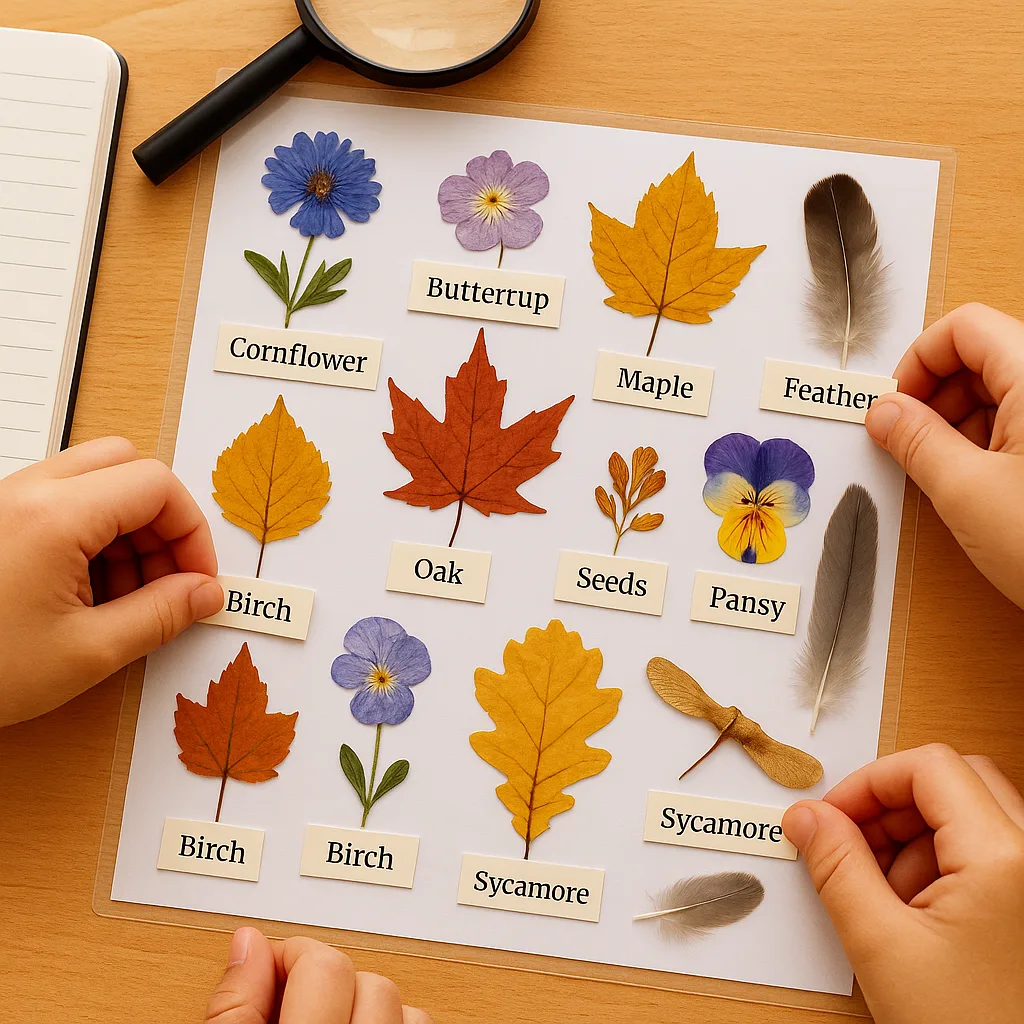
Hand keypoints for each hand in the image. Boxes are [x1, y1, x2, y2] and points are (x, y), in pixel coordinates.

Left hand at [0, 437, 221, 726]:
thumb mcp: (87, 653)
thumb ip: (160, 615)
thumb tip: (204, 594)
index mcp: (53, 516)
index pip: (156, 486)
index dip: (192, 531)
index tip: (197, 577)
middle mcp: (26, 493)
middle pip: (127, 466)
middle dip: (162, 520)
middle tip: (168, 577)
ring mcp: (6, 502)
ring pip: (96, 481)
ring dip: (129, 529)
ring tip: (126, 596)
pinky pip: (63, 502)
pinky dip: (93, 536)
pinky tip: (89, 593)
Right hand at [205, 929, 431, 1022]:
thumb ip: (233, 1008)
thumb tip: (247, 944)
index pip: (320, 967)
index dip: (285, 956)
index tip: (262, 966)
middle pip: (361, 977)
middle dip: (318, 976)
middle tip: (283, 998)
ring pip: (395, 1000)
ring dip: (358, 999)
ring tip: (319, 1018)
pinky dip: (390, 1022)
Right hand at [783, 744, 1023, 1023]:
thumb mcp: (882, 947)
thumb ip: (836, 867)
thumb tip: (806, 817)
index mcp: (1004, 857)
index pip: (929, 767)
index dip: (868, 783)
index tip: (831, 817)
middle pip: (951, 782)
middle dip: (890, 807)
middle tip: (848, 845)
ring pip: (968, 814)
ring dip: (913, 838)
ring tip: (883, 897)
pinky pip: (985, 851)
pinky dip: (941, 864)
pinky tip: (916, 915)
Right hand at [865, 302, 1023, 607]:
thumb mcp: (966, 491)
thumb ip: (915, 441)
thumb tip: (883, 413)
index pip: (965, 328)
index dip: (918, 360)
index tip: (894, 404)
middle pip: (983, 355)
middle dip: (936, 395)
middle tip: (907, 442)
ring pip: (1002, 390)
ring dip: (960, 422)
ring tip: (943, 471)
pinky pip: (1023, 422)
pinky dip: (990, 442)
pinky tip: (977, 483)